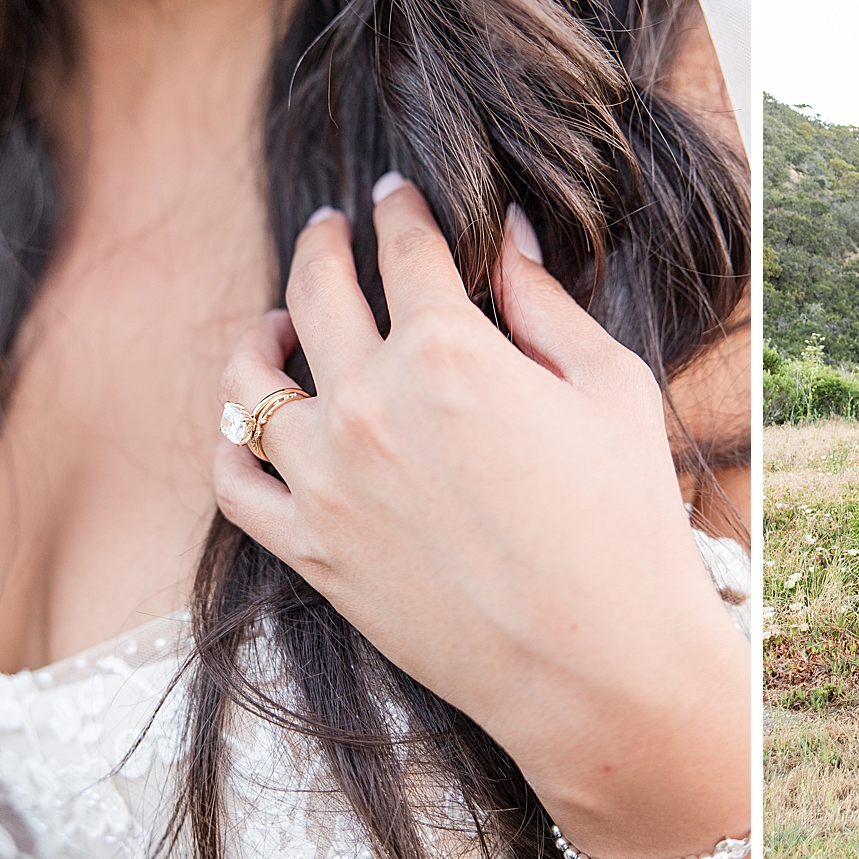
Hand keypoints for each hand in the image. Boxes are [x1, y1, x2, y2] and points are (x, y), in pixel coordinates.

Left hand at [212, 177, 748, 843]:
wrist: (596, 664)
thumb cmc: (624, 522)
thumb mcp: (611, 388)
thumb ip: (547, 305)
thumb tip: (508, 242)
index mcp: (450, 350)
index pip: (406, 251)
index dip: (401, 211)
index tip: (396, 194)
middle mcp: (370, 402)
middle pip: (317, 292)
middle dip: (323, 243)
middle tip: (329, 226)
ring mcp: (326, 478)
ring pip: (251, 380)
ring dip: (263, 334)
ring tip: (278, 323)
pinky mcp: (308, 548)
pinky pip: (233, 478)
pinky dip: (233, 438)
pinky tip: (254, 420)